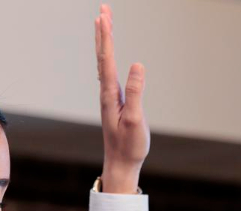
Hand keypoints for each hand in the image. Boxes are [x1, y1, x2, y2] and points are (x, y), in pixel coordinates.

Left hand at [94, 4, 147, 191]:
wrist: (121, 165)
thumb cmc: (129, 146)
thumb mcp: (135, 120)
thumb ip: (136, 92)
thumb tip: (138, 65)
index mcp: (110, 94)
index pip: (107, 59)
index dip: (106, 37)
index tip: (104, 17)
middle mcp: (106, 92)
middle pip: (103, 56)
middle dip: (103, 32)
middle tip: (103, 10)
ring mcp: (110, 97)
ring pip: (104, 62)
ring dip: (105, 42)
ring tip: (105, 23)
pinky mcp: (115, 102)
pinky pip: (109, 72)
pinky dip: (108, 56)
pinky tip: (108, 54)